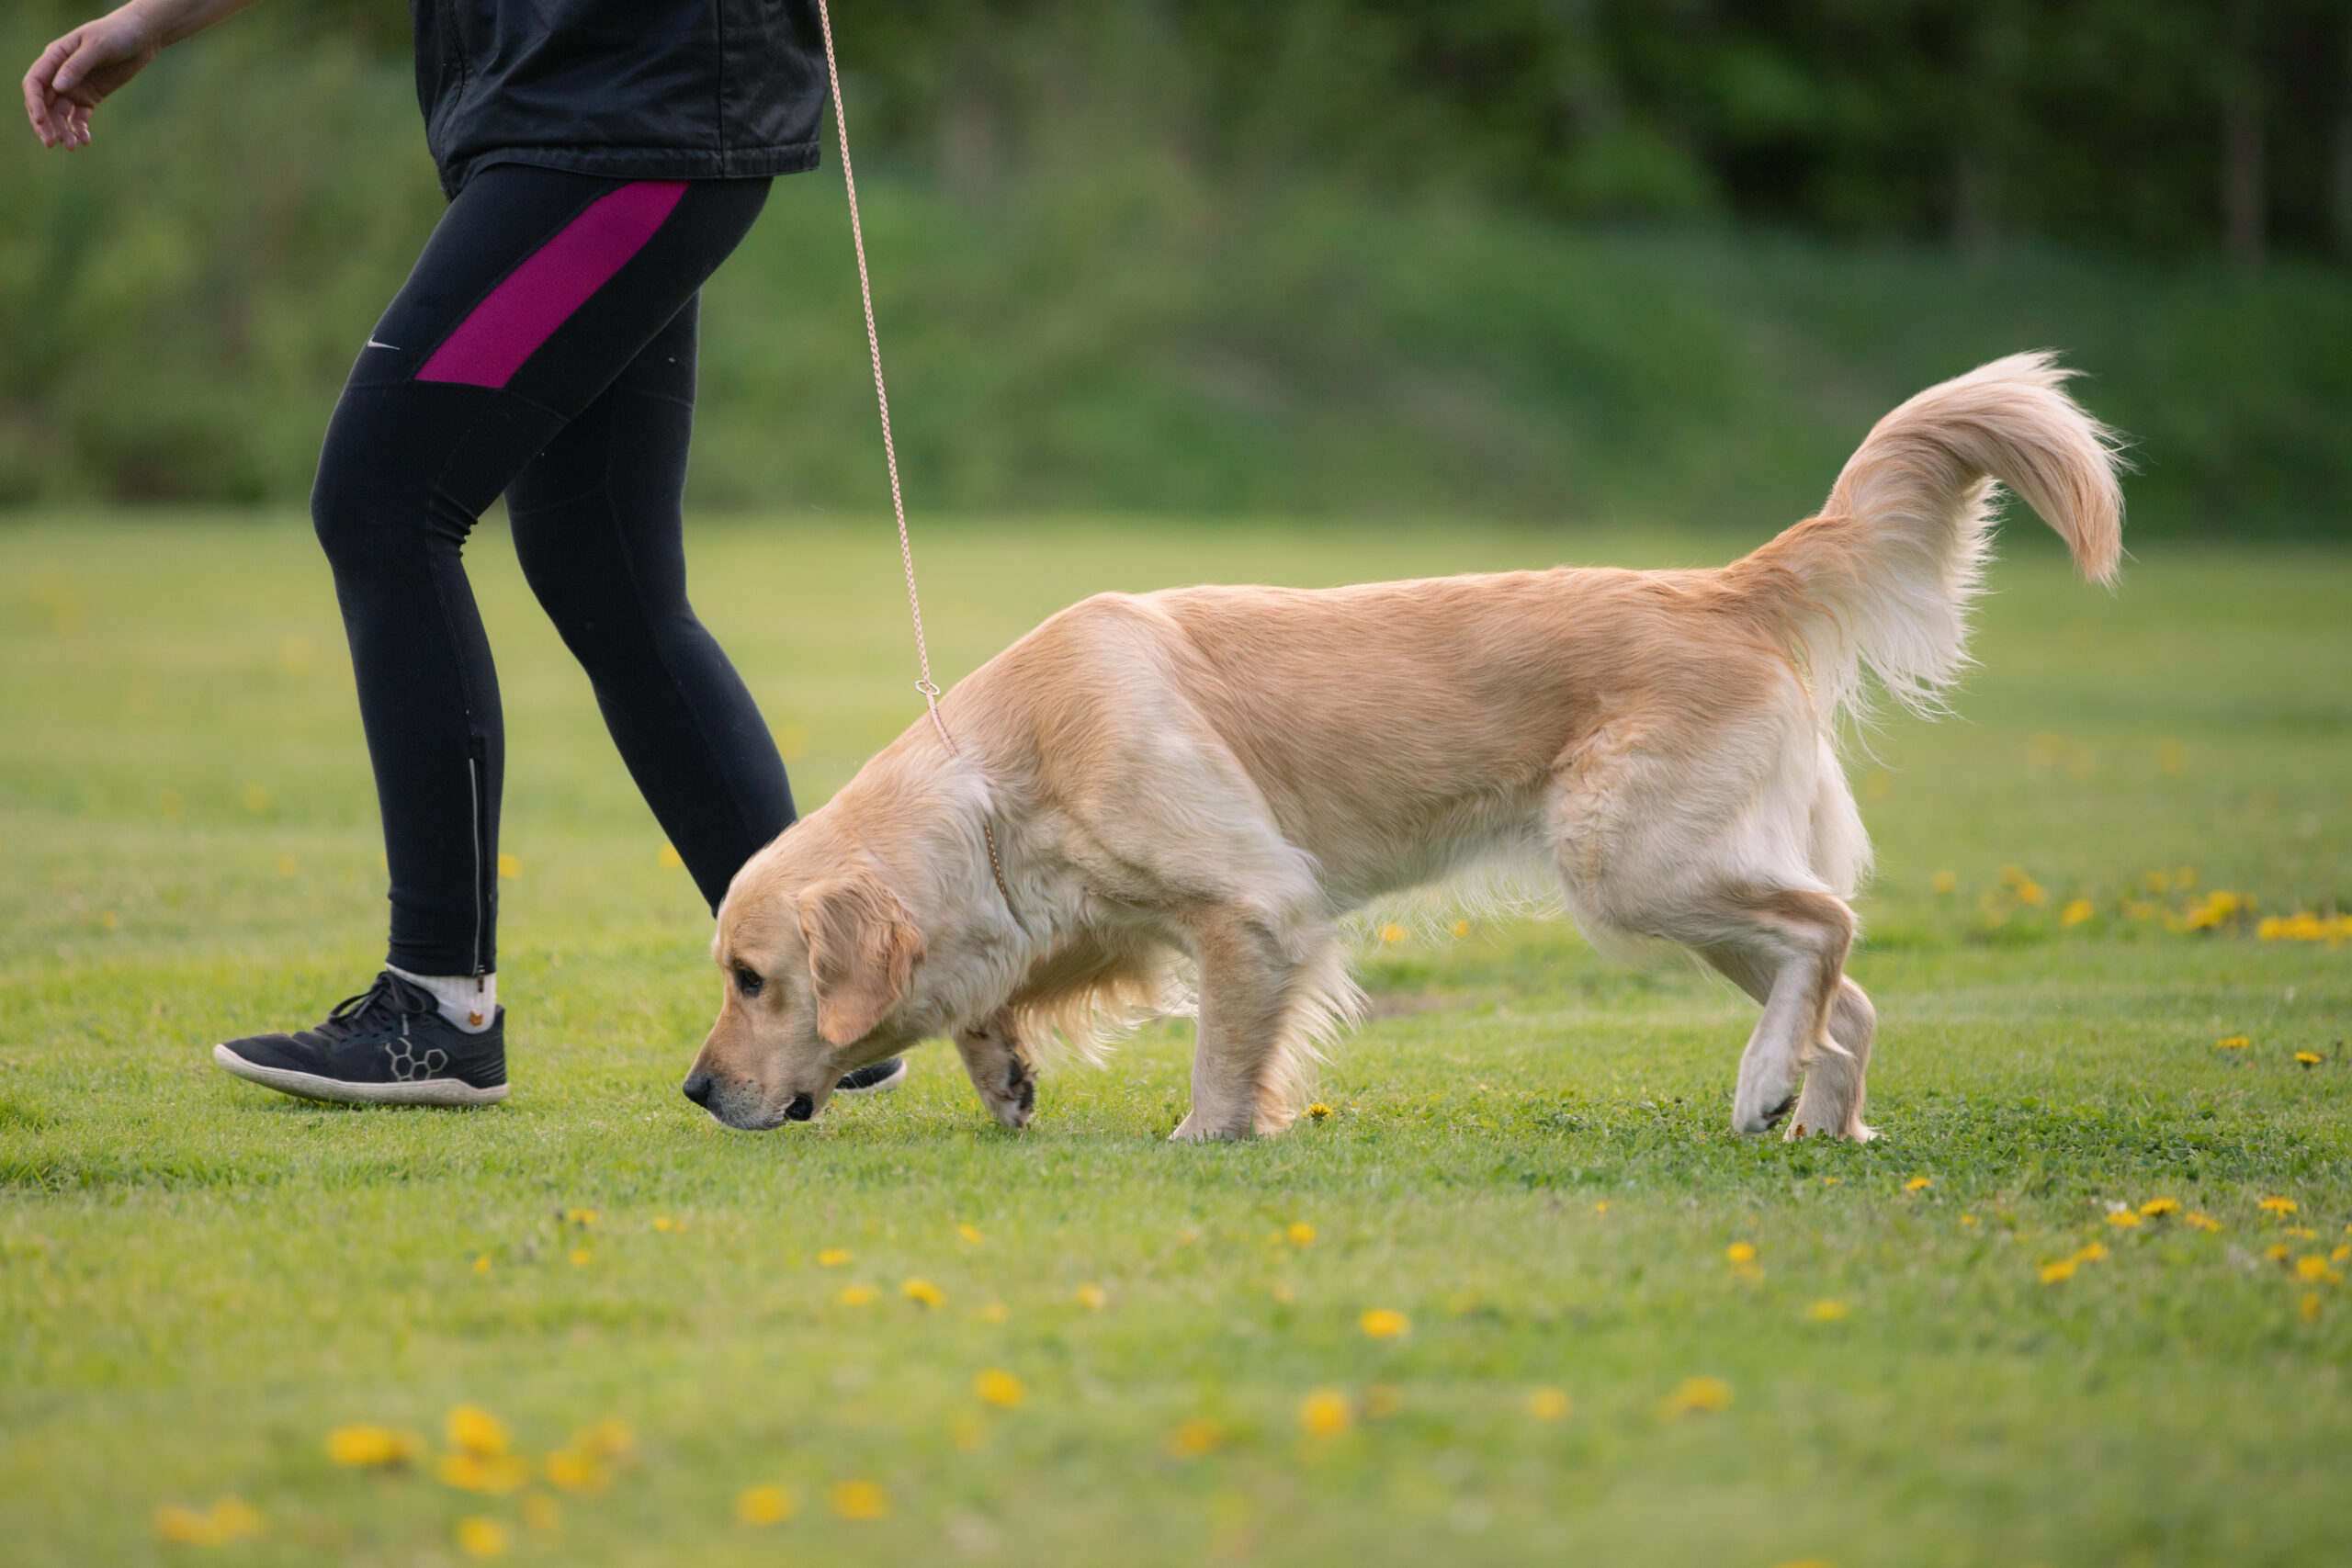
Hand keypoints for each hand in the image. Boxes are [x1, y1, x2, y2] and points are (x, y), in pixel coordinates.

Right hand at [23, 9, 163, 148]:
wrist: (140, 38)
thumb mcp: (97, 47)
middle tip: (51, 143)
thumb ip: (77, 66)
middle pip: (44, 103)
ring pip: (60, 114)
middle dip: (45, 123)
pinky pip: (79, 117)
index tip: (40, 120)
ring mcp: (74, 87)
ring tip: (72, 146)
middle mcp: (59, 74)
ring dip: (62, 130)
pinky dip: (80, 129)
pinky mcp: (90, 98)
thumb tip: (58, 87)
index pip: (35, 83)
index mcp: (54, 57)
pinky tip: (86, 141)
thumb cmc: (116, 35)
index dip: (34, 102)